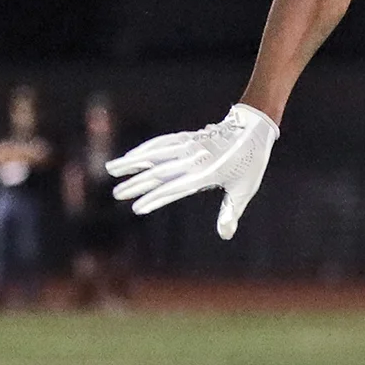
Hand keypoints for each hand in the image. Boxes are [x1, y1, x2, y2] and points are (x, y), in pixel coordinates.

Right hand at [107, 104, 278, 238]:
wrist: (253, 129)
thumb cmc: (251, 163)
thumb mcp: (244, 189)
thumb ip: (231, 212)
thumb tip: (225, 235)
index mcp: (206, 174)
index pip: (174, 188)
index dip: (154, 198)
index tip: (136, 207)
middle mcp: (194, 159)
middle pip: (159, 171)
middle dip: (136, 183)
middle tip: (116, 193)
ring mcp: (189, 146)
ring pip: (156, 153)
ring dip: (133, 161)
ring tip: (112, 168)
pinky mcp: (187, 137)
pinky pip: (163, 142)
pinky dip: (146, 148)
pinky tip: (132, 155)